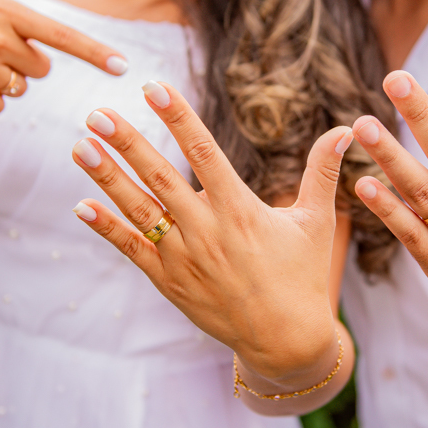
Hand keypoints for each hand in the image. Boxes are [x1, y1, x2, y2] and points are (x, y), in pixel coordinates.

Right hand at [0, 0, 127, 112]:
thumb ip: (20, 25)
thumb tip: (49, 56)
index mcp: (11, 10)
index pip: (64, 35)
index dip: (96, 53)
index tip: (124, 68)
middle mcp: (1, 36)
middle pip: (40, 70)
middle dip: (21, 66)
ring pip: (19, 89)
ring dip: (0, 82)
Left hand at [70, 82, 351, 384]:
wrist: (285, 340)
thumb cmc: (302, 275)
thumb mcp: (316, 221)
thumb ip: (322, 171)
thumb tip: (346, 128)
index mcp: (241, 209)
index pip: (204, 151)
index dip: (177, 117)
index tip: (152, 87)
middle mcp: (207, 230)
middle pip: (160, 177)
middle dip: (127, 143)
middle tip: (97, 113)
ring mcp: (185, 258)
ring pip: (139, 210)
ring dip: (107, 178)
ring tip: (81, 146)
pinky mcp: (170, 282)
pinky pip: (132, 250)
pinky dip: (107, 228)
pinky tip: (83, 206)